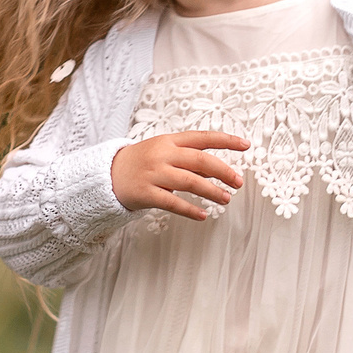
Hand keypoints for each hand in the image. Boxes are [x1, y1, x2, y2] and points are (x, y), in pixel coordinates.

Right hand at [112, 132, 248, 220]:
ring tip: (226, 199)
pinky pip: (172, 203)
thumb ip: (188, 159)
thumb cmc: (141, 163)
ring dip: (211, 191)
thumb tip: (218, 169)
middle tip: (238, 182)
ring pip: (189, 181)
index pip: (202, 137)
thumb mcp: (163, 152)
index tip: (245, 145)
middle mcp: (162, 154)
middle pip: (199, 160)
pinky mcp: (146, 193)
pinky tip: (203, 215)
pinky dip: (190, 210)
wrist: (106, 175)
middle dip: (223, 171)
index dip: (225, 140)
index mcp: (169, 141)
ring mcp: (153, 173)